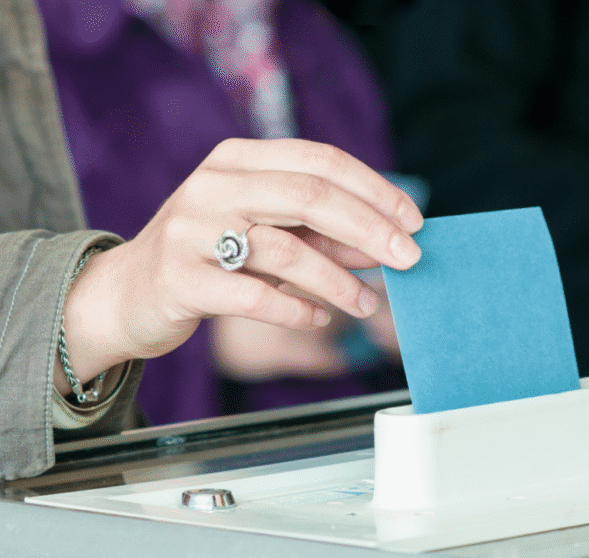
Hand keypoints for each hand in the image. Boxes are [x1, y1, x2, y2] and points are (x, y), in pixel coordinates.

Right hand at [57, 138, 422, 393]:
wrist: (126, 295)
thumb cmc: (211, 258)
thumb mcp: (267, 235)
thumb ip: (323, 236)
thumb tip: (389, 246)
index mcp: (238, 160)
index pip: (320, 160)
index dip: (374, 190)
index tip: (414, 222)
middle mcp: (213, 185)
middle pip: (309, 197)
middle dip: (370, 230)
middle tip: (409, 260)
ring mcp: (191, 230)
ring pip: (286, 249)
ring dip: (339, 281)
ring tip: (367, 303)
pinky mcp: (179, 279)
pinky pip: (254, 296)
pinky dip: (297, 309)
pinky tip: (320, 317)